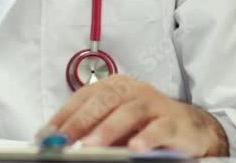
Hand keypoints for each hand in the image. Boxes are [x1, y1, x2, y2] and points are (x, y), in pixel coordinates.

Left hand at [47, 75, 228, 157]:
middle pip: (103, 102)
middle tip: (63, 140)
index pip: (83, 98)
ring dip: (107, 130)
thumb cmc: (145, 124)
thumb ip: (91, 128)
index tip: (46, 135)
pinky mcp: (174, 122)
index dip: (63, 116)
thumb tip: (59, 141)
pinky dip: (146, 138)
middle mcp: (132, 90)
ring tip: (91, 146)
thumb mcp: (114, 124)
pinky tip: (135, 148)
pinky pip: (159, 128)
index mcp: (113, 87)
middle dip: (80, 122)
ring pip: (128, 112)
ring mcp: (154, 104)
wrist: (189, 128)